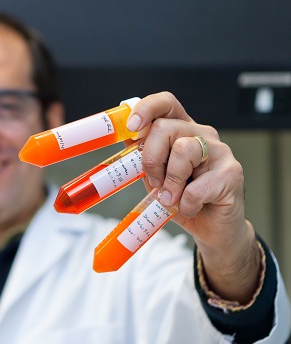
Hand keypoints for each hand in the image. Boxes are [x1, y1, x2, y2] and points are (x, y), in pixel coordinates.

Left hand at [126, 92, 259, 303]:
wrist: (212, 227)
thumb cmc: (182, 198)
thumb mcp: (155, 176)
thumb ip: (142, 158)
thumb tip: (124, 139)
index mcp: (182, 130)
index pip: (166, 103)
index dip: (146, 109)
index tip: (131, 127)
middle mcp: (202, 134)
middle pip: (166, 128)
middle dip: (150, 158)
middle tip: (154, 182)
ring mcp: (219, 152)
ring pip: (182, 150)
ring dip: (170, 182)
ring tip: (172, 198)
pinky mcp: (231, 173)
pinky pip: (196, 187)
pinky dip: (186, 203)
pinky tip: (190, 208)